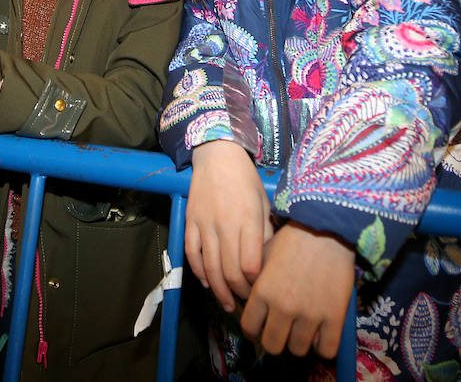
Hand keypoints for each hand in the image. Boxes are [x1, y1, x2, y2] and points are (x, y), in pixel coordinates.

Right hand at [184, 139, 273, 312]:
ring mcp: (204, 224)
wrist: (216, 155)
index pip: (250, 264)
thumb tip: (270, 261)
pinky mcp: (190, 222)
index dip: (256, 283)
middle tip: (247, 302)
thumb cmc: (246, 178)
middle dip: (239, 292)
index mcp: (248, 219)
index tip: (262, 289)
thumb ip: (267, 232)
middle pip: (229, 271)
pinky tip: (207, 283)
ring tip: (228, 304)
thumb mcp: (265, 202)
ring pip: (209, 268)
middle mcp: (225, 225)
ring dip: (219, 291)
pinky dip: (198, 272)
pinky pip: (191, 254)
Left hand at [240, 223, 355, 358]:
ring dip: (299, 342)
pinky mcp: (334, 316)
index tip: (262, 327)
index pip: (249, 328)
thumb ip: (253, 282)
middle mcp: (283, 307)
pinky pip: (326, 350)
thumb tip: (248, 302)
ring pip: (298, 350)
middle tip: (283, 330)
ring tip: (303, 330)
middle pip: (272, 346)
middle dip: (276, 340)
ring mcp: (309, 314)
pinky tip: (321, 333)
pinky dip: (323, 346)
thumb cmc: (292, 239)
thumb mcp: (263, 257)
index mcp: (262, 292)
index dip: (255, 331)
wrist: (327, 228)